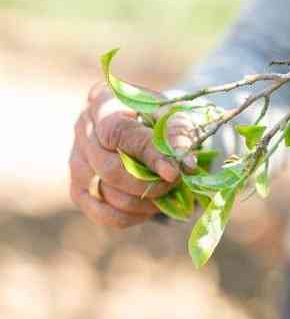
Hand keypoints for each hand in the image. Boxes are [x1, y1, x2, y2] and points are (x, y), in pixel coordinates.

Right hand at [69, 82, 196, 227]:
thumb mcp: (172, 113)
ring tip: (165, 192)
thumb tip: (186, 164)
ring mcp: (76, 161)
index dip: (148, 155)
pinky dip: (131, 216)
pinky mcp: (78, 188)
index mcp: (103, 102)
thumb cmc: (157, 117)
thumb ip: (178, 133)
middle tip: (174, 182)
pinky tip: (149, 206)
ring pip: (107, 194)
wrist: (140, 126)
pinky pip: (103, 214)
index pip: (119, 133)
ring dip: (143, 201)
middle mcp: (82, 130)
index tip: (174, 172)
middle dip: (148, 183)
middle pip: (109, 169)